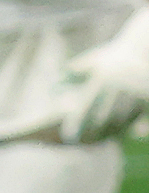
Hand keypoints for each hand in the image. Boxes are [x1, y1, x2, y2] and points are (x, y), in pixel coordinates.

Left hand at [58, 0, 148, 142]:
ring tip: (95, 140)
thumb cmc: (111, 58)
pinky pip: (135, 120)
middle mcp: (119, 89)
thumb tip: (52, 88)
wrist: (142, 51)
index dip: (77, 125)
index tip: (68, 136)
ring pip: (120, 123)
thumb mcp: (90, 61)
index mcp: (102, 80)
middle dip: (92, 133)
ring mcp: (135, 95)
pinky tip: (114, 134)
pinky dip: (124, 129)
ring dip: (107, 134)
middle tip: (82, 141)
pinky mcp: (147, 100)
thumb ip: (72, 74)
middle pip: (103, 120)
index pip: (86, 108)